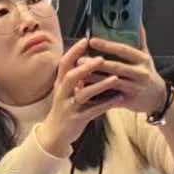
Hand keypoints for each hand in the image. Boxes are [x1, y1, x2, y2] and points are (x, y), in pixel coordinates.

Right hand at [35, 38, 121, 156]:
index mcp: (60, 84)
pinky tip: (119, 97)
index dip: (74, 51)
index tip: (85, 40)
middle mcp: (62, 93)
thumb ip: (75, 77)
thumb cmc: (65, 108)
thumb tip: (87, 60)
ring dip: (99, 85)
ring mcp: (69, 106)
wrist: (55, 133)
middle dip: (86, 67)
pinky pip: (93, 110)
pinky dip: (106, 104)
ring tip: (115, 78)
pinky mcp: (77, 119)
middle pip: (71, 77)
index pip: (64, 64)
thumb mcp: (65, 90)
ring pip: (83, 94)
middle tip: (101, 58)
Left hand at [86, 30, 167, 115]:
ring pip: (111, 82)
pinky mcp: (129, 101)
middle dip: (96, 63)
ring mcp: (135, 88)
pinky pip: (110, 97)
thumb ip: (139, 40)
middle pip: (116, 67)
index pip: (123, 50)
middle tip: (79, 59)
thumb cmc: (147, 74)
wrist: (158, 98)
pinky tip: (85, 90)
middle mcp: (140, 73)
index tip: (91, 40)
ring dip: (94, 79)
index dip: (107, 45)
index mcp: (142, 59)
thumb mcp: (146, 57)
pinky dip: (97, 94)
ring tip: (79, 74)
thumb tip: (136, 22)